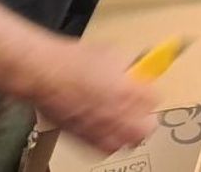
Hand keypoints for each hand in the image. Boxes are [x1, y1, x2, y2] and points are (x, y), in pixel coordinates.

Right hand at [30, 43, 156, 153]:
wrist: (44, 74)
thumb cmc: (73, 60)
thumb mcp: (111, 53)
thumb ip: (130, 65)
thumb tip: (137, 68)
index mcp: (130, 91)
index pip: (155, 99)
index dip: (149, 91)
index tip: (145, 87)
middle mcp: (119, 114)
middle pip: (148, 127)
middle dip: (146, 117)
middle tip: (140, 108)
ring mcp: (101, 129)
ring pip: (128, 141)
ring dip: (129, 132)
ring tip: (125, 122)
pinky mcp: (84, 138)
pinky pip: (106, 147)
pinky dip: (109, 140)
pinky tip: (105, 129)